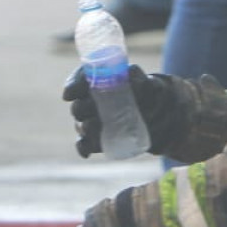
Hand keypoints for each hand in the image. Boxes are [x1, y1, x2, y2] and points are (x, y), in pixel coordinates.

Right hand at [62, 63, 182, 158]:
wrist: (157, 115)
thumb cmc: (148, 93)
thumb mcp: (149, 84)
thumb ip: (140, 79)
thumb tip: (130, 74)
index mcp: (99, 81)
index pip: (78, 80)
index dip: (72, 85)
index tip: (69, 94)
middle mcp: (91, 101)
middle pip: (78, 105)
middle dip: (80, 108)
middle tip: (88, 109)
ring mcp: (93, 120)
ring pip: (80, 125)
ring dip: (84, 127)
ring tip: (92, 128)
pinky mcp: (97, 138)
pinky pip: (83, 144)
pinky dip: (83, 148)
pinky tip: (87, 152)